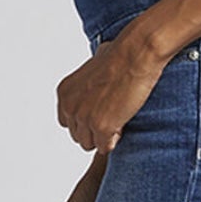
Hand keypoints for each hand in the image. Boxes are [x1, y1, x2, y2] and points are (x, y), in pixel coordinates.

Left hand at [55, 31, 167, 152]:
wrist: (135, 54)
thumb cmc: (120, 56)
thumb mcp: (92, 66)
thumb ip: (88, 81)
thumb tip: (95, 79)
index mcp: (65, 93)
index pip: (68, 122)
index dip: (86, 120)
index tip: (101, 112)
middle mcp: (70, 107)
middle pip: (78, 135)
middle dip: (95, 130)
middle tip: (113, 116)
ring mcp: (84, 118)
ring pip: (90, 144)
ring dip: (104, 137)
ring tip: (118, 119)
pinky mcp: (101, 126)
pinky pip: (105, 147)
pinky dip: (115, 140)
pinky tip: (123, 124)